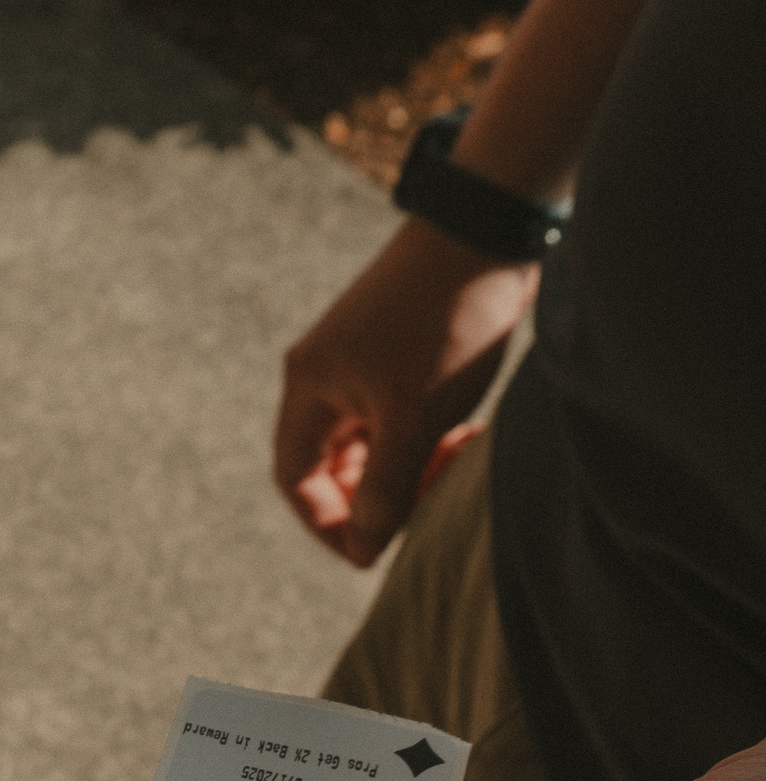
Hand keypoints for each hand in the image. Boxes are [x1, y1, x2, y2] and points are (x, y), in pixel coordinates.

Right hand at [273, 219, 536, 565]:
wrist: (484, 230)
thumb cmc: (442, 322)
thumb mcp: (412, 419)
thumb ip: (385, 489)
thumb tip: (364, 549)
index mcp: (309, 388)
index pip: (296, 479)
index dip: (328, 523)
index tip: (373, 550)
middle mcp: (323, 374)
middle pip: (333, 464)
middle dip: (377, 496)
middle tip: (427, 504)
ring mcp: (359, 359)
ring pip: (370, 441)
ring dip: (407, 467)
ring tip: (453, 461)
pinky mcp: (395, 348)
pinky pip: (396, 414)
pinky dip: (423, 436)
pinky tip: (464, 432)